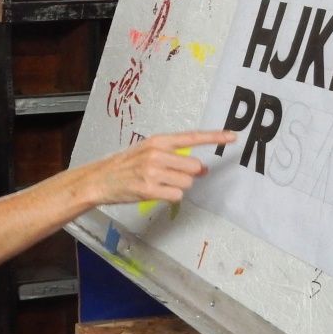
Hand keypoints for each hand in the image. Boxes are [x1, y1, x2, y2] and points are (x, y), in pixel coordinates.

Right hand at [86, 130, 235, 204]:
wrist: (99, 179)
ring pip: (187, 183)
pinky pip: (176, 196)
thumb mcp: (148, 151)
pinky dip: (170, 197)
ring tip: (159, 184)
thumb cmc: (125, 165)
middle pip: (194, 167)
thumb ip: (174, 156)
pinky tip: (156, 193)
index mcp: (158, 141)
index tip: (233, 136)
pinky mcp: (149, 189)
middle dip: (188, 175)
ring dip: (178, 187)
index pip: (192, 137)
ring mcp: (152, 172)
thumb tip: (202, 169)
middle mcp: (157, 153)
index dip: (215, 137)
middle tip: (171, 176)